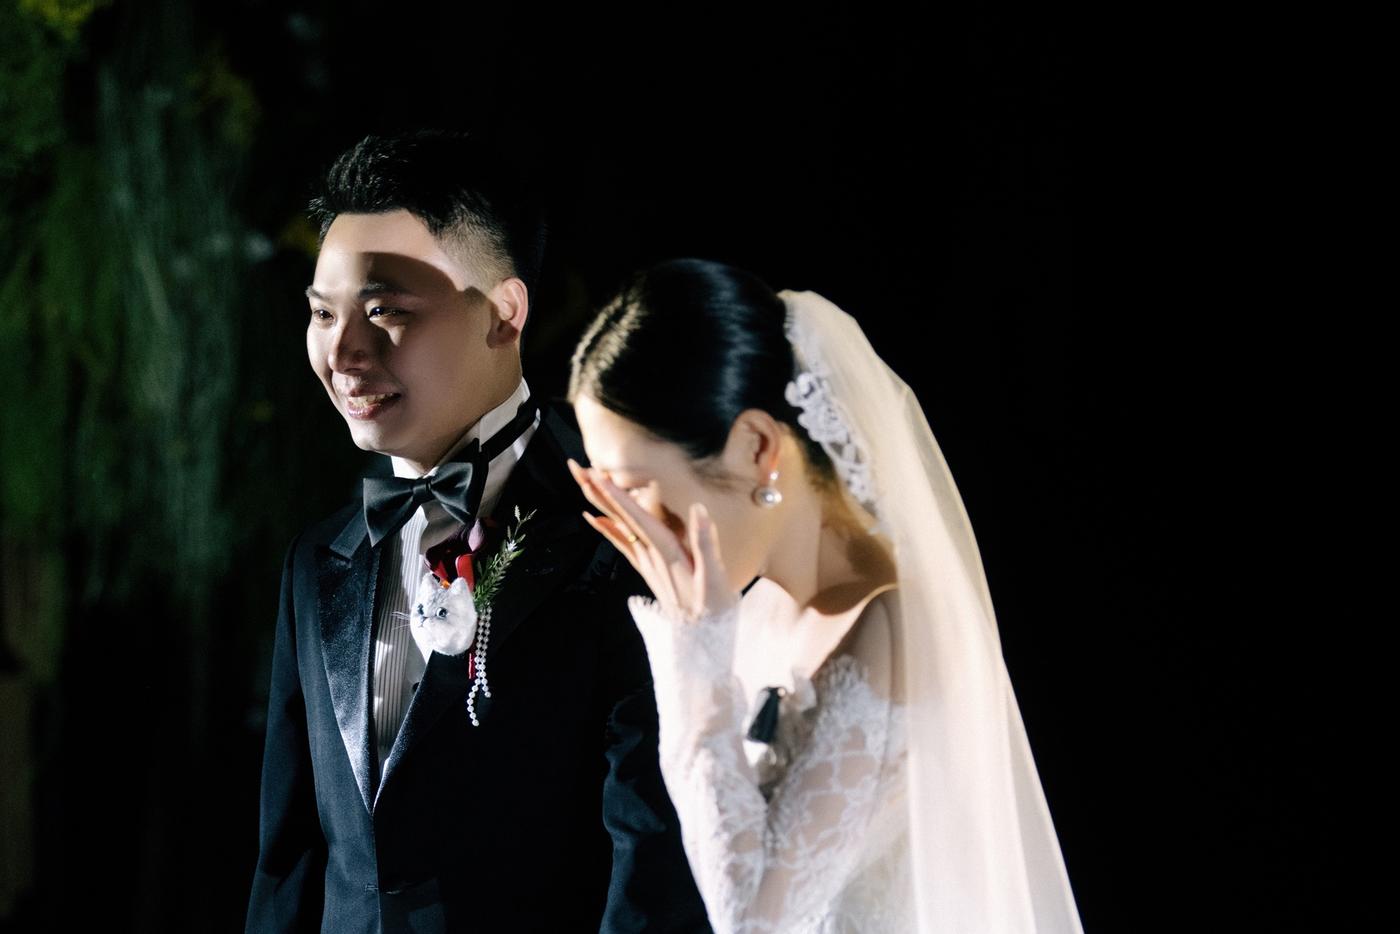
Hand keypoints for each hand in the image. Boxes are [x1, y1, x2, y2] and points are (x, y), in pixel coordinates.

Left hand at [567, 458, 738, 621]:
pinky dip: (608, 530)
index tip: (601, 477)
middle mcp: (651, 557)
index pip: (640, 520)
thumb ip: (705, 543)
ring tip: (583, 484)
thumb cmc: (712, 610)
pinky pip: (623, 545)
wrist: (700, 642)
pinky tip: (595, 520)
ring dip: (601, 505)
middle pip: (622, 520)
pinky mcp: (649, 570)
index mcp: (668, 554)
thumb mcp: (714, 578)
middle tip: (578, 469)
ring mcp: (647, 564)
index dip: (622, 498)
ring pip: (619, 528)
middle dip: (601, 493)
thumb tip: (698, 509)